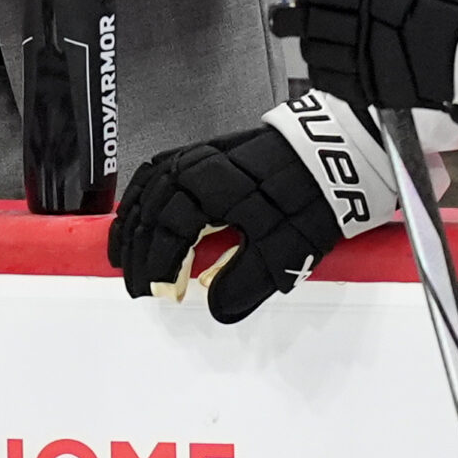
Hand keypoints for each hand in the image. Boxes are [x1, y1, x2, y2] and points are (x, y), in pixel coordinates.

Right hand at [109, 91, 399, 321]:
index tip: (156, 293)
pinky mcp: (206, 149)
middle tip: (135, 285)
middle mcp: (196, 167)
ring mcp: (198, 154)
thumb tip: (216, 308)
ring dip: (131, 223)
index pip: (167, 234)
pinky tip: (138, 209)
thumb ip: (245, 284)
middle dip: (137, 253)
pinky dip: (141, 194)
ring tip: (121, 252)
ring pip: (147, 188)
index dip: (157, 268)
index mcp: (209, 190)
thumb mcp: (283, 253)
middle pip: (149, 211)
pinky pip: (158, 169)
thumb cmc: (309, 200)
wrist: (336, 155)